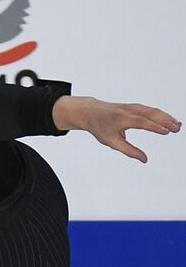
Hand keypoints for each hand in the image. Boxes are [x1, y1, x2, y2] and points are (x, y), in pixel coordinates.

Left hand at [52, 95, 180, 162]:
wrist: (90, 112)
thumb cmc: (100, 127)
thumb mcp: (111, 142)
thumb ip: (129, 151)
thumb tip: (145, 160)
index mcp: (121, 119)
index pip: (141, 122)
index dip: (154, 126)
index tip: (166, 132)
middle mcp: (128, 110)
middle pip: (150, 114)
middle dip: (165, 121)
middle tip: (177, 129)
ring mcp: (132, 107)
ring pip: (152, 110)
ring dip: (166, 117)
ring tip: (177, 125)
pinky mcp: (134, 106)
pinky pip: (150, 109)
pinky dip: (161, 114)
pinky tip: (169, 120)